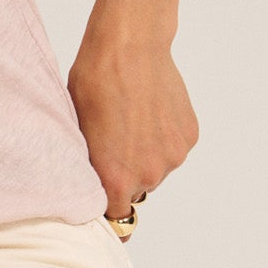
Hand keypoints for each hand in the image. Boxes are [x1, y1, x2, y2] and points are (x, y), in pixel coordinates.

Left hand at [66, 31, 199, 217]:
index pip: (116, 218)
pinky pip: (173, 147)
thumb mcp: (78, 132)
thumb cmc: (93, 84)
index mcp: (116, 180)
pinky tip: (150, 111)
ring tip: (132, 121)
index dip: (108, 207)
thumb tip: (95, 184)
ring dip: (146, 155)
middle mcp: (149, 175)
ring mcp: (173, 156)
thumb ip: (92, 168)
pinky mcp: (189, 136)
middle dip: (126, 175)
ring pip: (157, 168)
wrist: (129, 48)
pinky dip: (164, 137)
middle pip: (137, 190)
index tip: (105, 200)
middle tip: (114, 142)